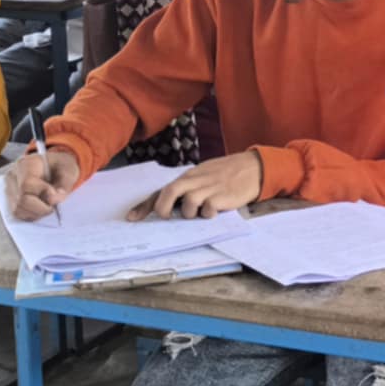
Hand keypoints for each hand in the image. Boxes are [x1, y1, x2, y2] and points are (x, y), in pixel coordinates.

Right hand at [6, 149, 80, 221]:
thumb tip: (53, 199)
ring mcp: (9, 188)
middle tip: (53, 206)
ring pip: (17, 209)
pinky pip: (17, 213)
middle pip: (21, 200)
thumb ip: (65, 183)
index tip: (56, 195)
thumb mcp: (69, 170)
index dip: (43, 194)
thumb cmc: (61, 167)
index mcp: (27, 164)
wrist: (54, 167)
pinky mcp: (9, 199)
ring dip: (36, 213)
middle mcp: (13, 175)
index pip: (27, 184)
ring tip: (47, 206)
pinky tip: (40, 208)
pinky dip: (31, 215)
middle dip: (41, 208)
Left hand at [128, 152, 263, 219]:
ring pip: (189, 201)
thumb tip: (166, 204)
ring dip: (189, 212)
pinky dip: (208, 213)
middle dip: (163, 207)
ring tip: (199, 212)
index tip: (132, 218)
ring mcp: (209, 188)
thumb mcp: (203, 176)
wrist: (253, 167)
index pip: (162, 190)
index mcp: (188, 176)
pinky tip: (214, 211)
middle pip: (171, 191)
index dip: (145, 205)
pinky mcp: (223, 196)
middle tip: (166, 217)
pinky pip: (209, 208)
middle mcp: (196, 180)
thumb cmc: (225, 174)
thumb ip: (187, 187)